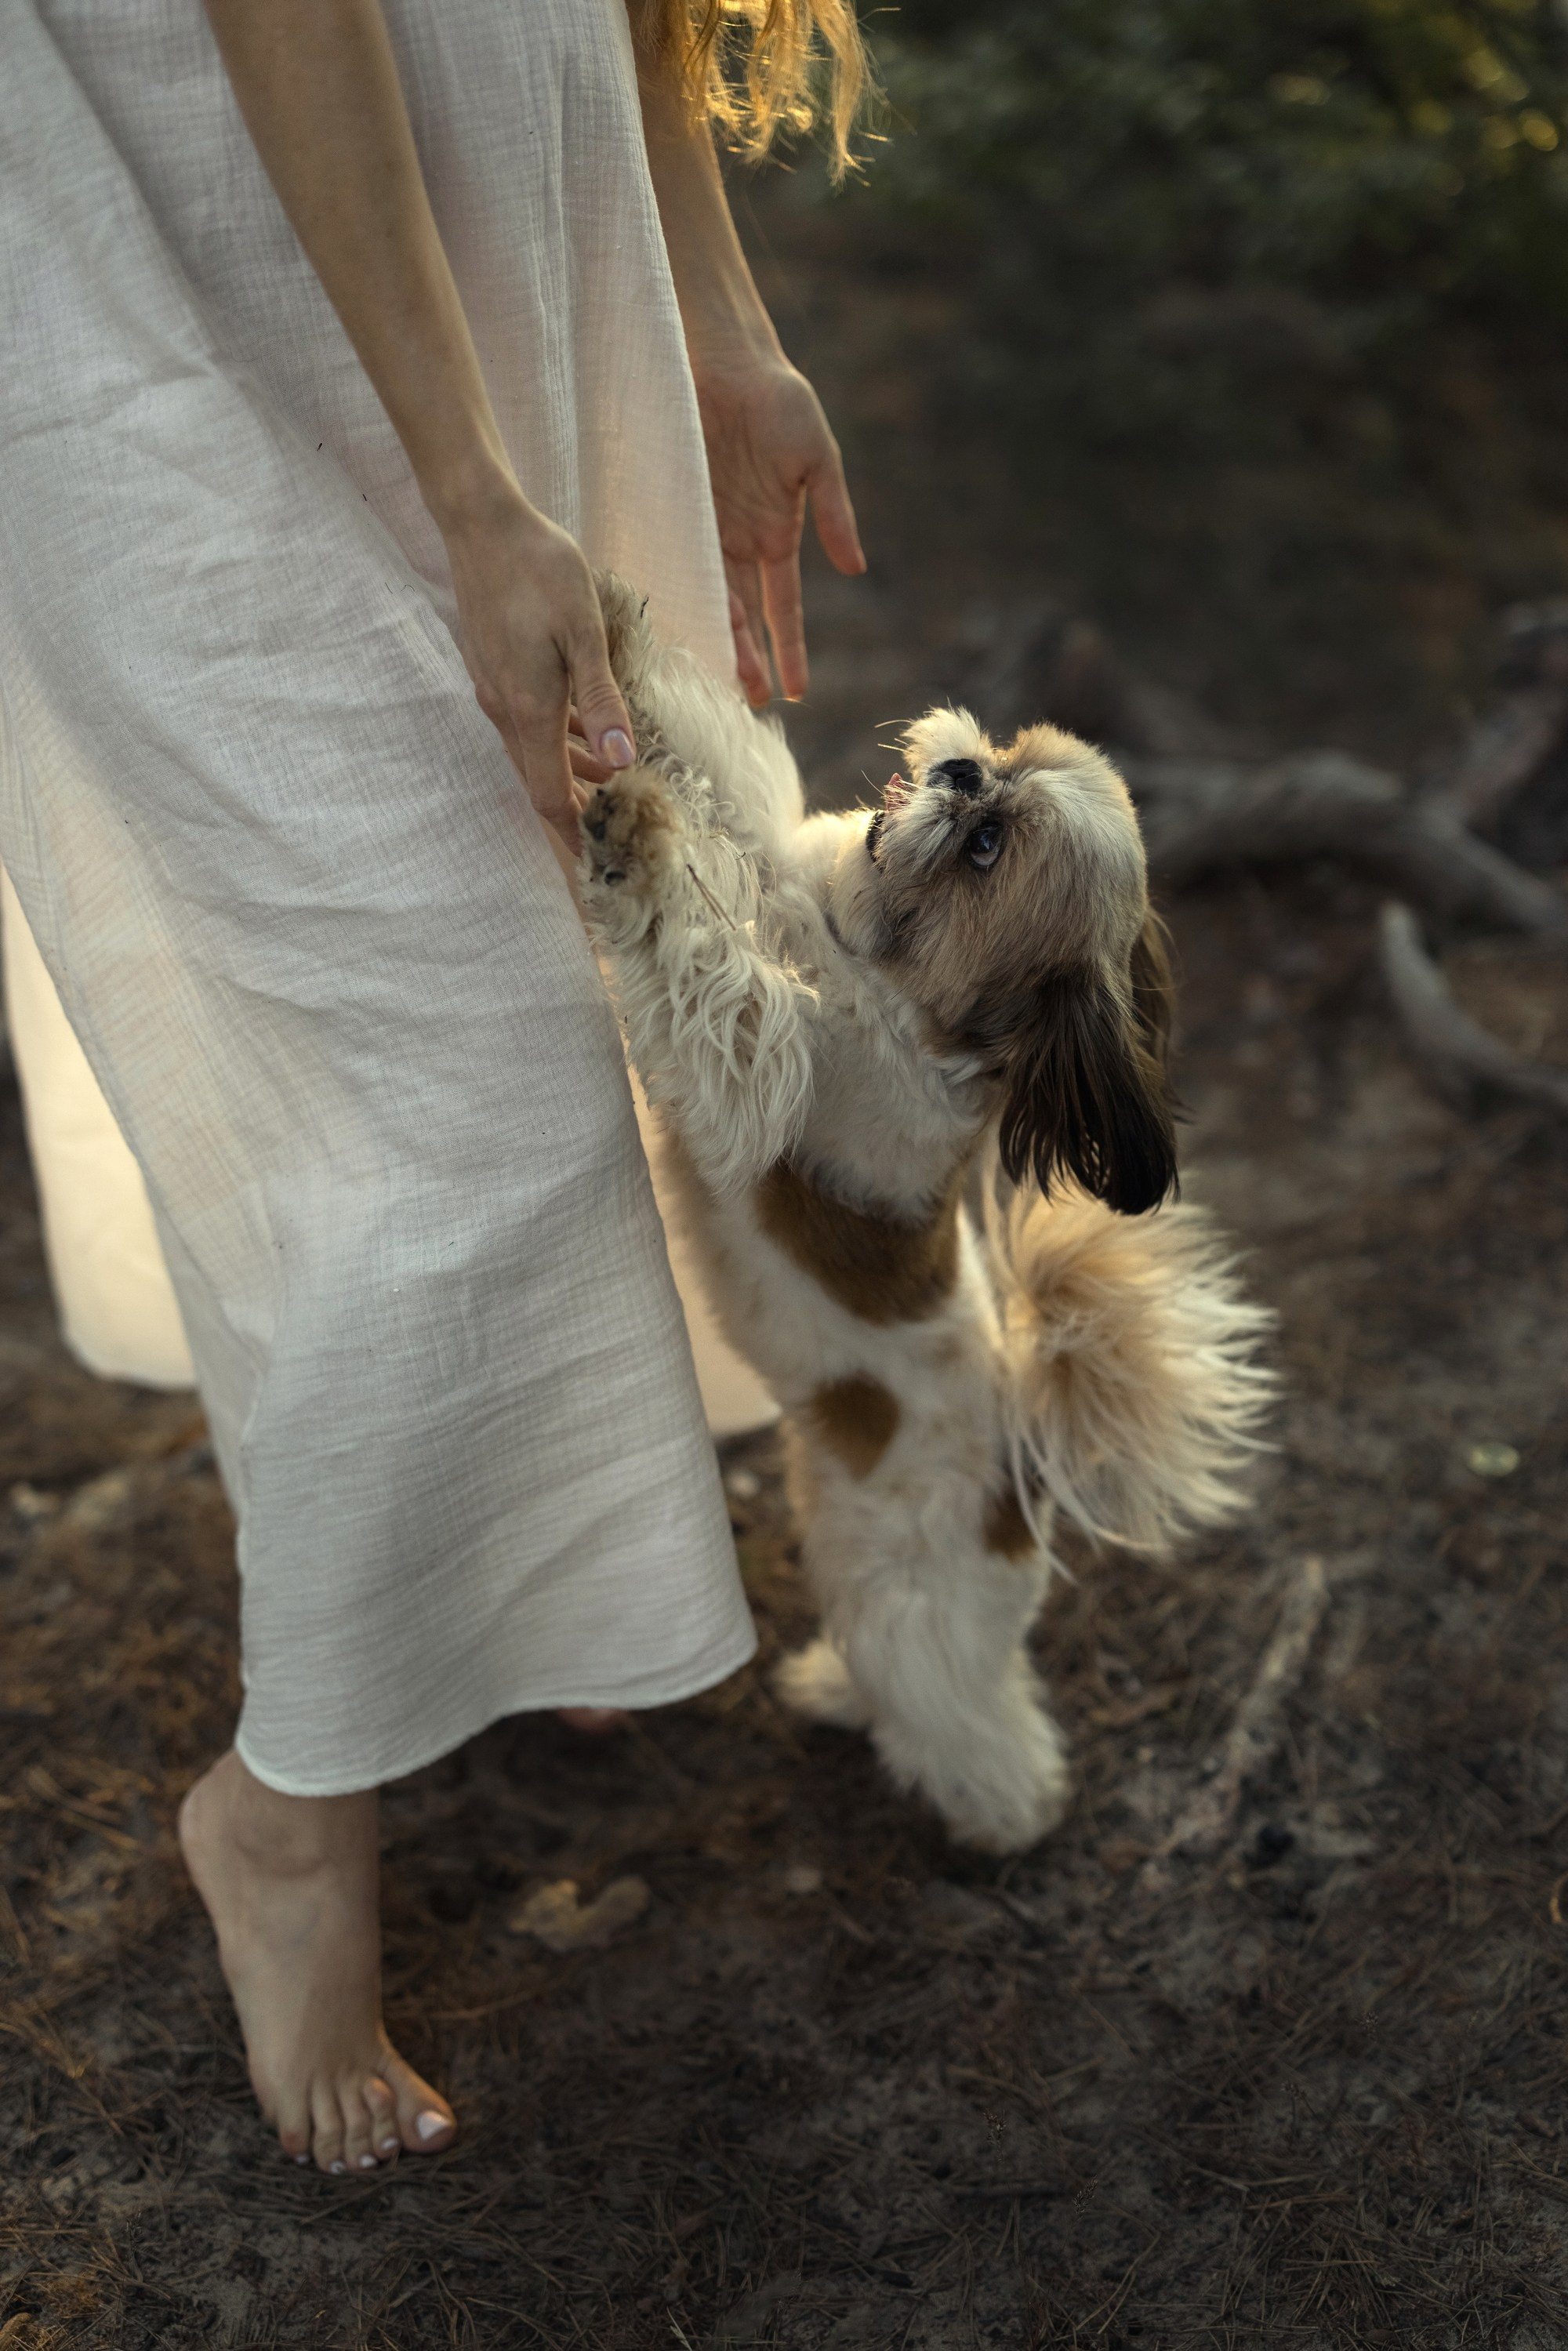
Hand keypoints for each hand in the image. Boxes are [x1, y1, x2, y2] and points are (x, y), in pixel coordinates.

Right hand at [440, 484, 634, 846]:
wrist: (483, 524)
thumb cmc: (539, 568)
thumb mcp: (584, 631)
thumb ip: (602, 699)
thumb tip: (622, 760)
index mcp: (528, 709)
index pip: (548, 797)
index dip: (573, 834)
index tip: (600, 860)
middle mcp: (505, 710)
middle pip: (539, 783)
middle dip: (577, 812)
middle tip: (618, 828)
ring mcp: (496, 691)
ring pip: (535, 754)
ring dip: (572, 775)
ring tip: (616, 785)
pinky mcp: (496, 672)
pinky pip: (529, 726)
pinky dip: (560, 743)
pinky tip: (591, 735)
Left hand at [694, 353, 864, 705]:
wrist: (720, 355)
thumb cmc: (776, 398)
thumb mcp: (816, 458)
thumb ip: (835, 513)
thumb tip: (857, 568)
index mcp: (776, 536)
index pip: (784, 607)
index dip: (790, 649)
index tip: (794, 691)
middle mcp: (737, 545)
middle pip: (741, 616)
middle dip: (745, 661)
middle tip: (745, 704)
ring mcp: (700, 533)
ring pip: (705, 601)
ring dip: (711, 642)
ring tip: (711, 683)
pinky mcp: (667, 513)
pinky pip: (669, 565)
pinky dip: (673, 598)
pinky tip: (669, 632)